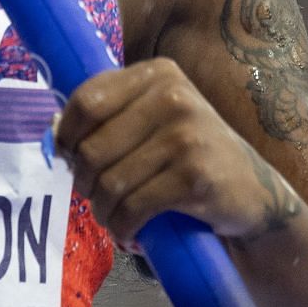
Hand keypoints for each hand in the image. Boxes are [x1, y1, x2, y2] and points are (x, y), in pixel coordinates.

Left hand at [51, 57, 300, 247]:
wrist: (254, 193)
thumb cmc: (191, 155)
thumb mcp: (156, 118)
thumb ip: (112, 115)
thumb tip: (53, 134)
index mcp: (157, 74)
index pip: (86, 101)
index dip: (66, 137)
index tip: (69, 159)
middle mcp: (172, 97)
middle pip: (92, 147)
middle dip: (83, 181)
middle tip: (94, 197)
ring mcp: (186, 136)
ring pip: (109, 182)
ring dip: (102, 211)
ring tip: (111, 218)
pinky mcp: (195, 177)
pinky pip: (134, 208)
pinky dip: (123, 227)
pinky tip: (129, 232)